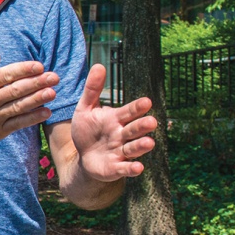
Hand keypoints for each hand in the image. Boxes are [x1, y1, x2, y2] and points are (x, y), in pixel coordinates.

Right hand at [0, 52, 59, 143]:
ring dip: (38, 99)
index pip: (6, 75)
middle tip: (54, 77)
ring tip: (53, 92)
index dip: (24, 70)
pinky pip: (18, 124)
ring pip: (19, 106)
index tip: (40, 66)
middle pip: (16, 90)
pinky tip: (46, 112)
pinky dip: (33, 118)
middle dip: (37, 83)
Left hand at [70, 64, 156, 180]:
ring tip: (149, 143)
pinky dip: (132, 169)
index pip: (129, 112)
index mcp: (116, 119)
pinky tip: (138, 168)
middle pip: (135, 130)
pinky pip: (125, 169)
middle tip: (152, 122)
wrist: (83, 156)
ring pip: (134, 148)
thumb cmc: (88, 131)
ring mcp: (121, 152)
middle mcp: (122, 135)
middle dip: (142, 126)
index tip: (146, 102)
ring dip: (141, 146)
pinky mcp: (116, 168)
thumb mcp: (85, 109)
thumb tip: (98, 65)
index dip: (137, 108)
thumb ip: (92, 90)